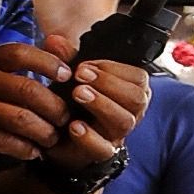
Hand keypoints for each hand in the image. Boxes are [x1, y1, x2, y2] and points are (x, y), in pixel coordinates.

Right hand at [0, 41, 72, 158]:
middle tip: (66, 117)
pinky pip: (1, 142)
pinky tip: (32, 152)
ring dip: (43, 131)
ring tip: (52, 138)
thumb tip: (37, 69)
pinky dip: (23, 149)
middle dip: (54, 106)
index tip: (67, 74)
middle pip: (27, 90)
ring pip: (19, 119)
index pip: (19, 53)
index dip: (48, 62)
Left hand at [40, 32, 150, 167]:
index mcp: (130, 91)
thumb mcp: (72, 78)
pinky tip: (74, 125)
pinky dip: (89, 136)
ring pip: (124, 120)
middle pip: (137, 97)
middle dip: (108, 84)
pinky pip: (104, 148)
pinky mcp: (101, 153)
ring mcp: (117, 134)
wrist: (60, 140)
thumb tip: (54, 40)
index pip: (139, 77)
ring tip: (77, 94)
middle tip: (80, 76)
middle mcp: (130, 112)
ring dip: (101, 104)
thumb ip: (66, 59)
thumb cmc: (74, 104)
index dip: (113, 69)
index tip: (84, 65)